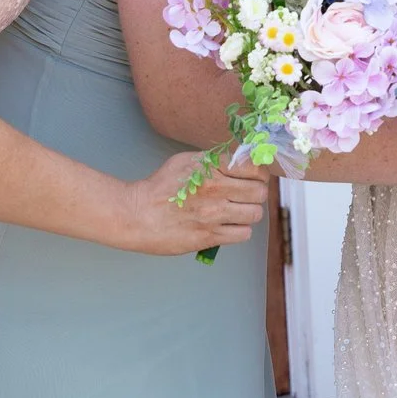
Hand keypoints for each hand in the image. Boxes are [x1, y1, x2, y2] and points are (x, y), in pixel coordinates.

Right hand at [115, 152, 271, 254]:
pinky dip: (240, 230)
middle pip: (260, 192)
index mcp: (210, 168)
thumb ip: (215, 160)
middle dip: (256, 192)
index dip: (258, 172)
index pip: (254, 167)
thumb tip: (242, 160)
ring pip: (255, 214)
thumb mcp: (186, 161)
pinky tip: (229, 225)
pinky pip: (244, 234)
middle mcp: (215, 190)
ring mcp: (214, 215)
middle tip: (246, 194)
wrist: (137, 215)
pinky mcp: (209, 237)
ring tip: (237, 211)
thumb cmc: (160, 186)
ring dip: (249, 212)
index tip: (254, 176)